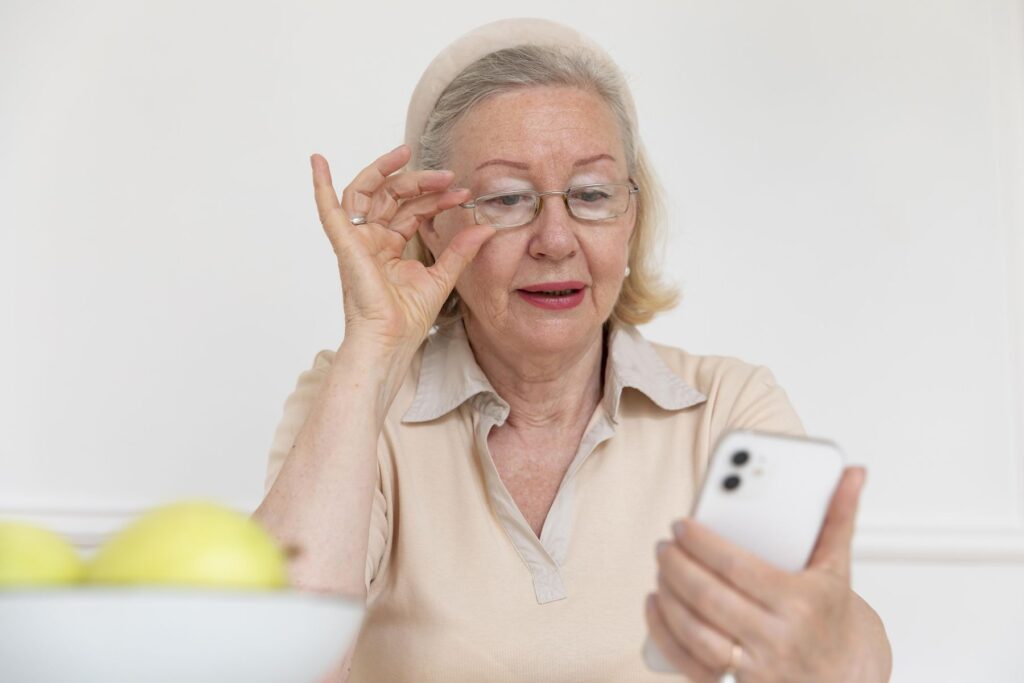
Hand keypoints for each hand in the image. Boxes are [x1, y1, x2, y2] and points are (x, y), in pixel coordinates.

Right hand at [311, 145, 495, 350]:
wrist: (392, 341)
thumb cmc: (408, 319)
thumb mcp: (442, 276)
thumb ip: (460, 250)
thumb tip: (486, 228)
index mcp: (389, 247)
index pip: (412, 210)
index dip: (437, 198)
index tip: (463, 193)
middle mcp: (370, 240)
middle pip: (392, 196)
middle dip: (419, 181)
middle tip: (448, 175)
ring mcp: (356, 241)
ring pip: (367, 192)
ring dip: (386, 171)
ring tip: (407, 153)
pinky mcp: (345, 245)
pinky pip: (327, 210)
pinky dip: (320, 184)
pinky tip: (317, 160)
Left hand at [645, 467, 891, 681]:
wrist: (846, 674)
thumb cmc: (831, 615)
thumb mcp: (837, 566)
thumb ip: (839, 516)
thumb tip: (852, 473)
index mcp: (800, 603)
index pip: (737, 568)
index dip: (702, 544)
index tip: (681, 525)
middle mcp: (777, 638)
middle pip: (710, 598)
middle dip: (677, 566)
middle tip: (664, 545)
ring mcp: (756, 668)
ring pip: (695, 632)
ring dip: (668, 596)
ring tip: (661, 570)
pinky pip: (689, 663)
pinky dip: (664, 632)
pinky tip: (656, 605)